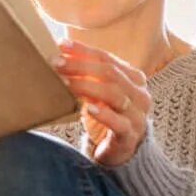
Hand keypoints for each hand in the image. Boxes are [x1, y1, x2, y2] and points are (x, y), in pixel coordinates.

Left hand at [56, 40, 150, 165]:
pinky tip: (88, 109)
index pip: (107, 58)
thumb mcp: (98, 92)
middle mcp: (139, 94)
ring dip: (87, 86)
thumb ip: (87, 74)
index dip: (84, 51)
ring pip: (114, 94)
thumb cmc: (107, 116)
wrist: (120, 150)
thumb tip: (60, 52)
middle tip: (57, 64)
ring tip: (65, 83)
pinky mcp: (130, 136)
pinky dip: (104, 114)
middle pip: (110, 73)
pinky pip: (119, 123)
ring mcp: (137, 115)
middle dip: (81, 66)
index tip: (61, 45)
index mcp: (133, 78)